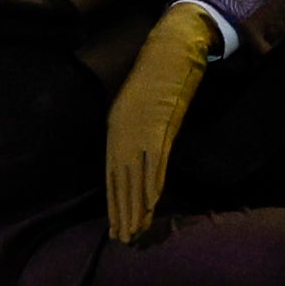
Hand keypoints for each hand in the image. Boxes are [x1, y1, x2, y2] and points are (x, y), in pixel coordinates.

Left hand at [106, 1, 221, 241]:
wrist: (171, 48)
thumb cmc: (158, 75)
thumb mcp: (141, 106)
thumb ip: (140, 130)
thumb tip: (140, 157)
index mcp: (116, 128)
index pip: (113, 174)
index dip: (115, 202)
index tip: (117, 225)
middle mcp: (121, 131)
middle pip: (120, 180)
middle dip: (122, 211)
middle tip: (124, 238)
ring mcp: (139, 129)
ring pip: (135, 175)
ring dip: (136, 205)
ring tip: (136, 230)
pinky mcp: (157, 124)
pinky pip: (154, 160)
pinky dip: (152, 183)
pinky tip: (152, 202)